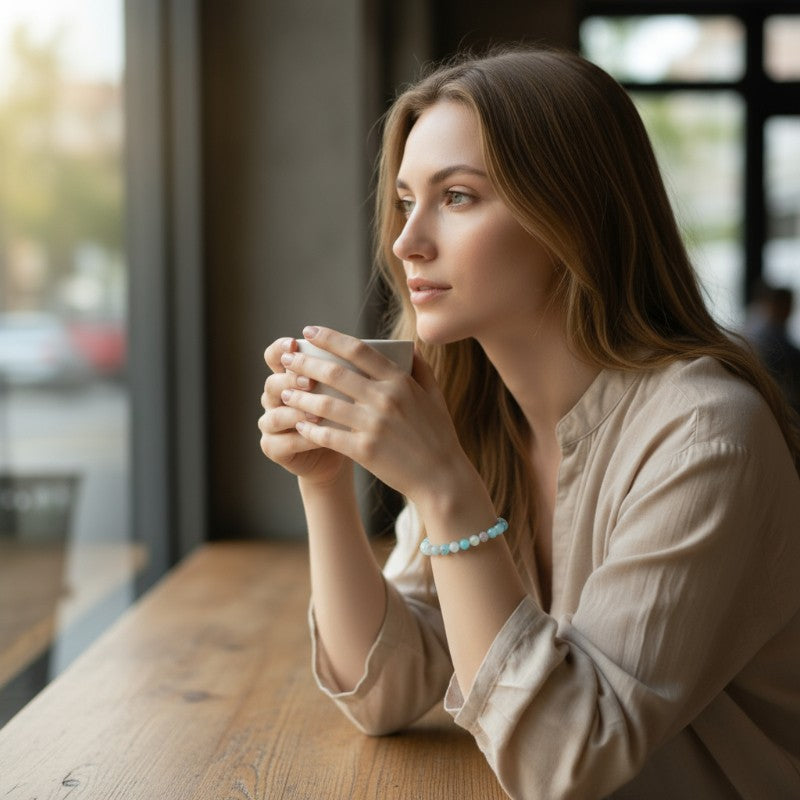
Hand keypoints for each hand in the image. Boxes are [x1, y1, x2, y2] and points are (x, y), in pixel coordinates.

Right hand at [258, 336, 349, 485]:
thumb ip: (345, 372)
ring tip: (317, 415)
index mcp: (289, 377)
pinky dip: (302, 439)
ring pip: (274, 415)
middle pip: (272, 384)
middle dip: (290, 382)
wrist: (345, 450)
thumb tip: (363, 349)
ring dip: (296, 414)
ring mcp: (271, 423)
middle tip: (310, 382)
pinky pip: (282, 442)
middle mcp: (276, 397)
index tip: (294, 344)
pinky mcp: (273, 447)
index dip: (280, 349)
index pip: (274, 356)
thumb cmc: (347, 414)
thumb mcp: (348, 389)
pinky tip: (319, 437)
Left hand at [277, 326, 472, 504]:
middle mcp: (385, 399)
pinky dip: (309, 427)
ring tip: (284, 392)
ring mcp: (374, 425)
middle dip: (304, 362)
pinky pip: (328, 434)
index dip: (329, 337)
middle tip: (286, 358)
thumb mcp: (434, 397)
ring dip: (299, 395)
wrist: (441, 478)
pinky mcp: (365, 450)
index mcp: (400, 381)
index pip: (358, 349)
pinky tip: (299, 423)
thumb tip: (409, 347)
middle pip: (334, 372)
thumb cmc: (438, 436)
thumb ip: (420, 369)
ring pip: (325, 403)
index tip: (309, 331)